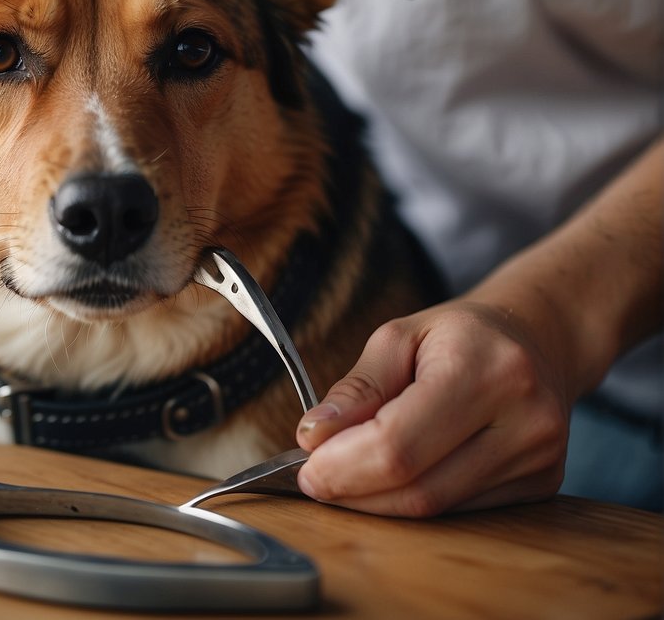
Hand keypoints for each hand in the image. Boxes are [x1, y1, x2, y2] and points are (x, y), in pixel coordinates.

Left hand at [294, 300, 573, 516]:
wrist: (537, 338)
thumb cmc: (459, 334)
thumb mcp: (398, 337)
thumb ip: (357, 388)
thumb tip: (313, 436)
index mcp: (487, 371)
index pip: (398, 444)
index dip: (343, 467)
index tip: (304, 467)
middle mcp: (526, 420)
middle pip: (417, 488)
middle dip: (353, 489)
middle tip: (315, 477)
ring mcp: (539, 460)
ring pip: (435, 508)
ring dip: (376, 501)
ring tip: (345, 476)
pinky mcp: (541, 486)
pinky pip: (457, 510)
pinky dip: (411, 500)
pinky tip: (388, 480)